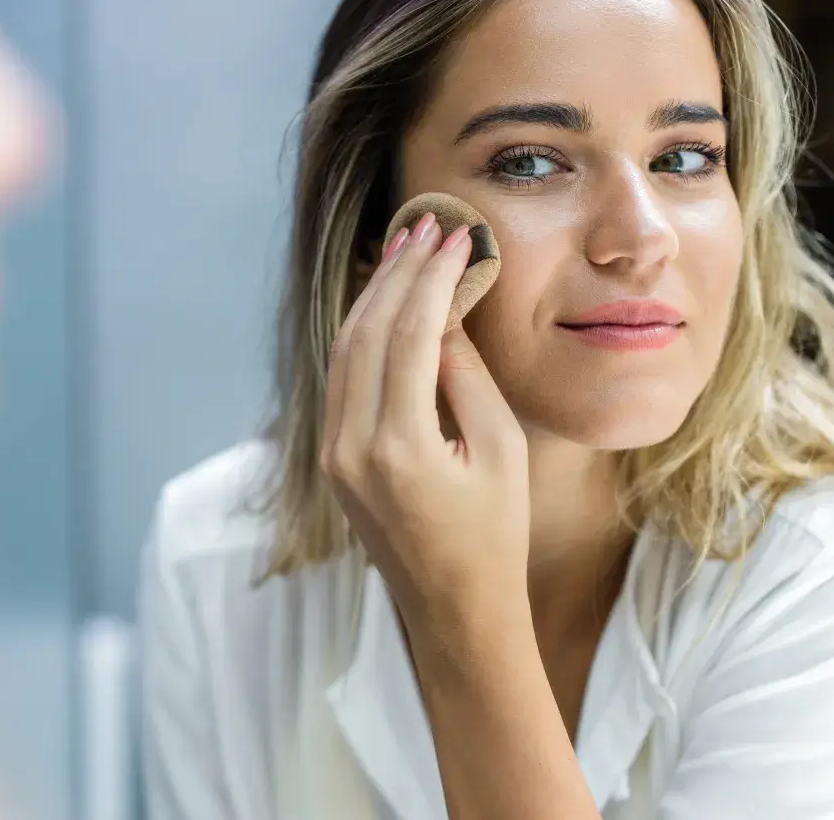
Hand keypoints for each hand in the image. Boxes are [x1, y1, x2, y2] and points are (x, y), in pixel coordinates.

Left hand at [321, 213, 529, 624]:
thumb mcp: (500, 449)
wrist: (453, 609)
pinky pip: (341, 378)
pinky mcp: (333, 458)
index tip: (454, 235)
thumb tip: (441, 312)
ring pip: (344, 350)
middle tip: (426, 223)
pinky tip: (382, 299)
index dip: (431, 278)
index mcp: (398, 448)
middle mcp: (351, 447)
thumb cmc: (494, 535)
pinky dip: (361, 332)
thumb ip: (463, 376)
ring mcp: (334, 454)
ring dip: (374, 295)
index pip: (407, 336)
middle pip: (365, 332)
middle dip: (397, 272)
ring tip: (405, 247)